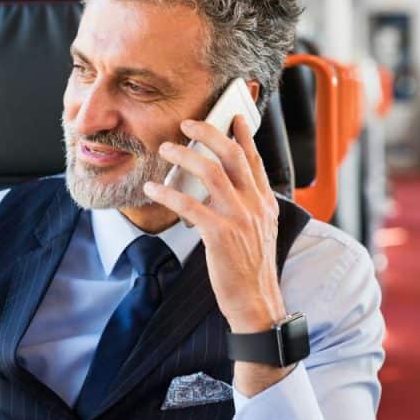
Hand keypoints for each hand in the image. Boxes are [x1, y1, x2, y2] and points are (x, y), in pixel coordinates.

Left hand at [143, 115, 284, 333]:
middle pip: (233, 155)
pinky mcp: (220, 235)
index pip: (254, 159)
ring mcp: (239, 219)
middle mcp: (255, 205)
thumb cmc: (251, 269)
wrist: (257, 303)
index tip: (231, 116)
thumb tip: (228, 187)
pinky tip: (153, 189)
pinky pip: (190, 205)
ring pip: (212, 172)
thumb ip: (248, 206)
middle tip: (188, 123)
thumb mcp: (260, 231)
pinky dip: (168, 194)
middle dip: (209, 133)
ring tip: (166, 149)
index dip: (243, 135)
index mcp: (266, 203)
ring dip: (185, 156)